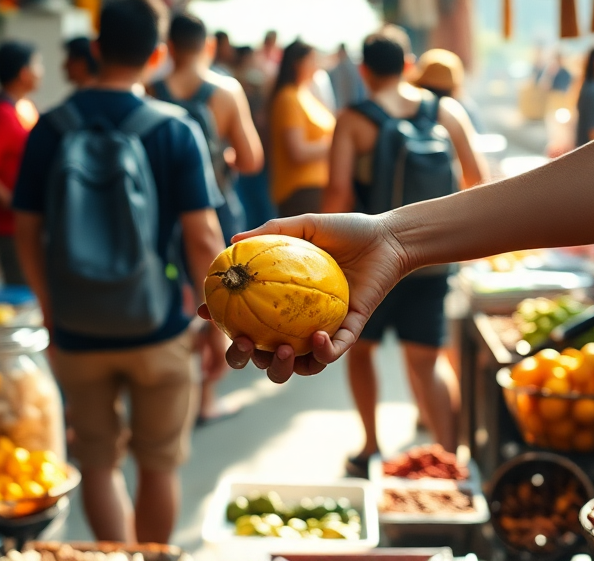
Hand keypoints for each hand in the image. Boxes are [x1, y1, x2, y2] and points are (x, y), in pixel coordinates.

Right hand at [200, 212, 411, 383]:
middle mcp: (298, 321)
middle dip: (245, 360)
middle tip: (244, 344)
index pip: (244, 316)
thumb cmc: (345, 230)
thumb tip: (233, 240)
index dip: (221, 322)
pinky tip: (318, 338)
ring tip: (282, 350)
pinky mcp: (350, 332)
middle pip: (263, 354)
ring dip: (284, 367)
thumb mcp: (304, 226)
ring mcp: (323, 329)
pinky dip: (324, 353)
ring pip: (297, 365)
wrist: (387, 239)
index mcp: (282, 300)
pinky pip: (334, 352)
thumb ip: (271, 232)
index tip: (206, 313)